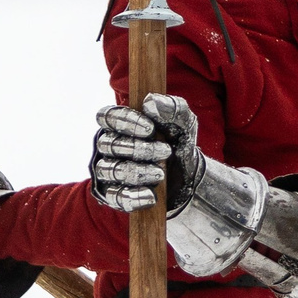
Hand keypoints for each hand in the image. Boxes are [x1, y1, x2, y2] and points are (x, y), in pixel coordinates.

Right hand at [89, 93, 204, 211]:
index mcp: (119, 123)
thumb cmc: (179, 142)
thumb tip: (150, 101)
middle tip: (166, 151)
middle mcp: (108, 146)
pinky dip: (133, 196)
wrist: (190, 176)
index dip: (125, 121)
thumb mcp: (184, 122)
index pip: (107, 116)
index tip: (150, 128)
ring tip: (161, 173)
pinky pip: (115, 196)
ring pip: (111, 170)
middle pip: (109, 144)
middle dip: (138, 149)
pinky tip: (151, 195)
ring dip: (137, 172)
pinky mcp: (113, 195)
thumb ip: (171, 108)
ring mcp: (108, 171)